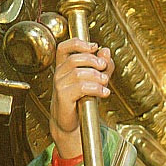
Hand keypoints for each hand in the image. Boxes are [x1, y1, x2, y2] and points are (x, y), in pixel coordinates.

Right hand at [50, 38, 114, 157]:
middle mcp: (59, 73)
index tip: (95, 46)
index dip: (78, 43)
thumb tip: (106, 51)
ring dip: (97, 77)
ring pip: (79, 73)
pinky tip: (105, 92)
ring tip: (106, 83)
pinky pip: (81, 87)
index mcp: (64, 66)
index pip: (64, 47)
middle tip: (104, 67)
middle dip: (93, 61)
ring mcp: (59, 85)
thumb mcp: (97, 79)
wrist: (73, 122)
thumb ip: (103, 65)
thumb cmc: (82, 98)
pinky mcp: (63, 97)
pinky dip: (96, 88)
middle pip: (75, 59)